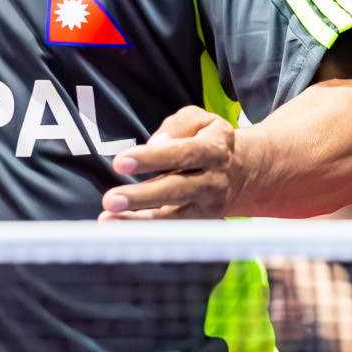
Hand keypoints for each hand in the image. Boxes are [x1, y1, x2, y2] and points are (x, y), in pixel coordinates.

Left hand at [98, 106, 245, 219]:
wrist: (243, 170)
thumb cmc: (209, 140)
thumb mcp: (200, 119)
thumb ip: (177, 125)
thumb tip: (154, 142)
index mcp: (213, 150)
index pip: (181, 154)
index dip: (151, 158)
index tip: (120, 162)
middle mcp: (213, 181)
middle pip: (176, 190)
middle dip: (142, 197)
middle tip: (111, 199)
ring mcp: (208, 207)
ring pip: (174, 218)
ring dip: (139, 222)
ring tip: (108, 219)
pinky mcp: (201, 224)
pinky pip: (172, 231)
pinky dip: (144, 232)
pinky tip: (119, 228)